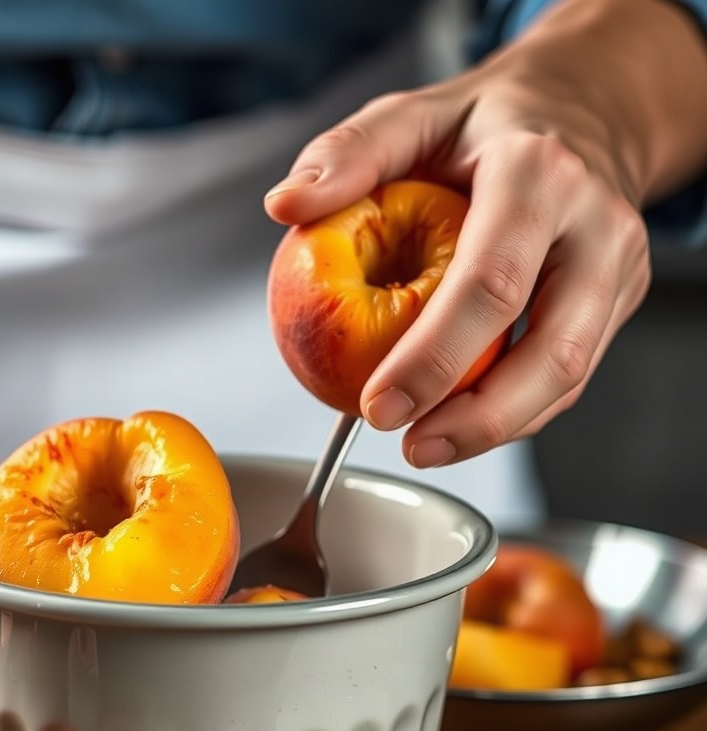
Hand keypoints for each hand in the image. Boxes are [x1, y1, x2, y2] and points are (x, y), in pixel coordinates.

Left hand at [264, 0, 706, 467]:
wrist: (580, 111)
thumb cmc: (482, 126)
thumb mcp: (411, 114)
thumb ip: (349, 153)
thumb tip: (285, 203)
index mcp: (538, 174)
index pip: (490, 285)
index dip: (434, 358)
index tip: (377, 406)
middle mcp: (594, 225)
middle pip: (552, 350)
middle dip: (479, 417)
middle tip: (412, 447)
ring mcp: (616, 268)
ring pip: (569, 375)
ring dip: (497, 427)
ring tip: (429, 447)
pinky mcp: (617, 301)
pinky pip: (567, 374)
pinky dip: (512, 412)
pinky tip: (459, 425)